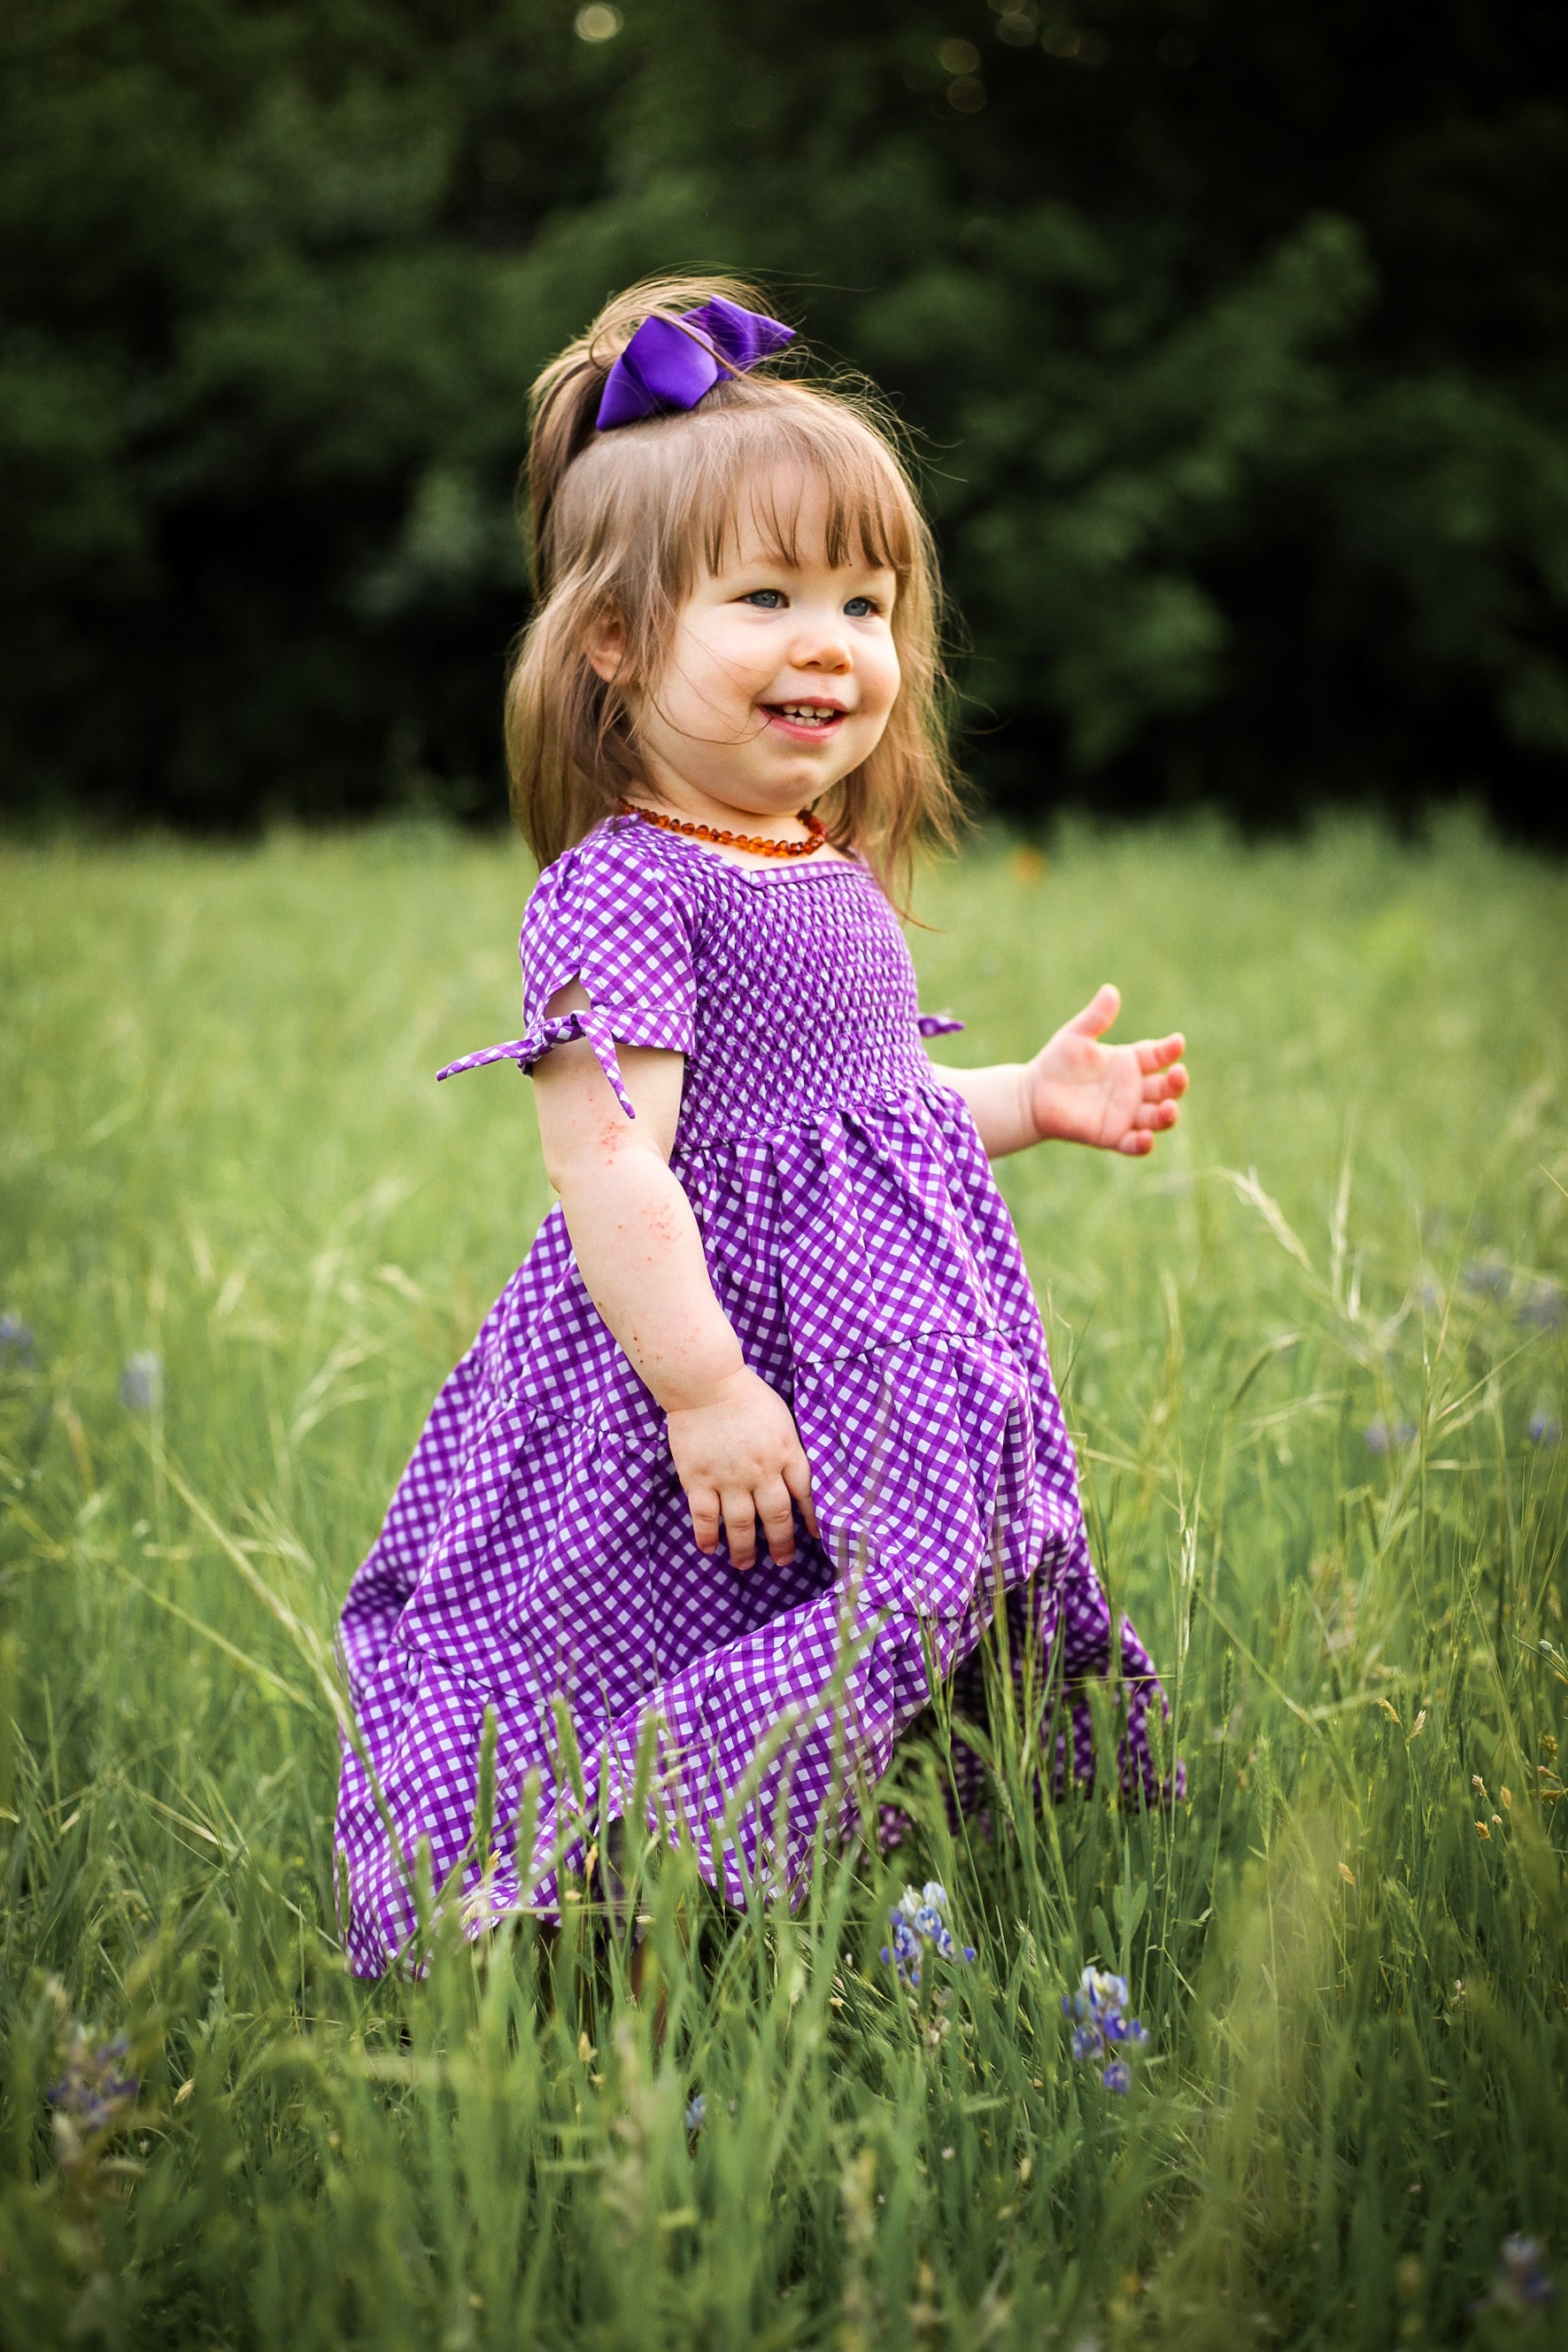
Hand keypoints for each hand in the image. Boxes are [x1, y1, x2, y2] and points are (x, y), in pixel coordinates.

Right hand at [665, 1365, 818, 1569]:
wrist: (705, 1383)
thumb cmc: (746, 1393)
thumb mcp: (781, 1417)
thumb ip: (788, 1446)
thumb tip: (794, 1471)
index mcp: (786, 1453)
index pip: (806, 1494)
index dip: (812, 1517)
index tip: (815, 1535)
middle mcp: (762, 1472)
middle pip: (776, 1517)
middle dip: (781, 1543)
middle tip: (782, 1560)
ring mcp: (729, 1478)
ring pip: (741, 1525)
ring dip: (744, 1549)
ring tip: (745, 1564)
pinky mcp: (699, 1479)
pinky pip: (705, 1517)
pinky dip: (708, 1537)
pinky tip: (710, 1548)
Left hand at [1025, 984, 1187, 1156]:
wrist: (1032, 1095)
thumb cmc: (1056, 1062)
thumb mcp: (1076, 1036)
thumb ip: (1096, 1018)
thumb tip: (1110, 990)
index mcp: (1130, 1062)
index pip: (1159, 1056)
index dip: (1170, 1050)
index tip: (1177, 1042)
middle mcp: (1134, 1089)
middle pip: (1167, 1088)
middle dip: (1177, 1083)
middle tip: (1178, 1074)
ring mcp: (1125, 1114)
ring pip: (1158, 1117)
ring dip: (1168, 1115)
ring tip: (1169, 1108)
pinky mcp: (1111, 1136)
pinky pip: (1134, 1144)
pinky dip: (1143, 1143)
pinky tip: (1146, 1137)